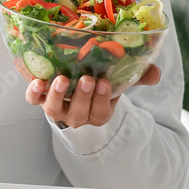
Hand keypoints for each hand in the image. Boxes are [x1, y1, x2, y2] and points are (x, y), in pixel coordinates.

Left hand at [25, 65, 160, 128]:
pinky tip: (37, 82)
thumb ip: (138, 76)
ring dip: (58, 95)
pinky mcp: (40, 98)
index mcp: (98, 113)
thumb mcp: (119, 80)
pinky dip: (33, 93)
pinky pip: (34, 100)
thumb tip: (155, 74)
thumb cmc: (100, 82)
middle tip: (87, 79)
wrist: (75, 82)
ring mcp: (57, 107)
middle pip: (79, 113)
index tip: (105, 82)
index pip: (101, 112)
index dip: (102, 100)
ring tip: (62, 79)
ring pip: (55, 109)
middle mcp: (76, 115)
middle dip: (83, 97)